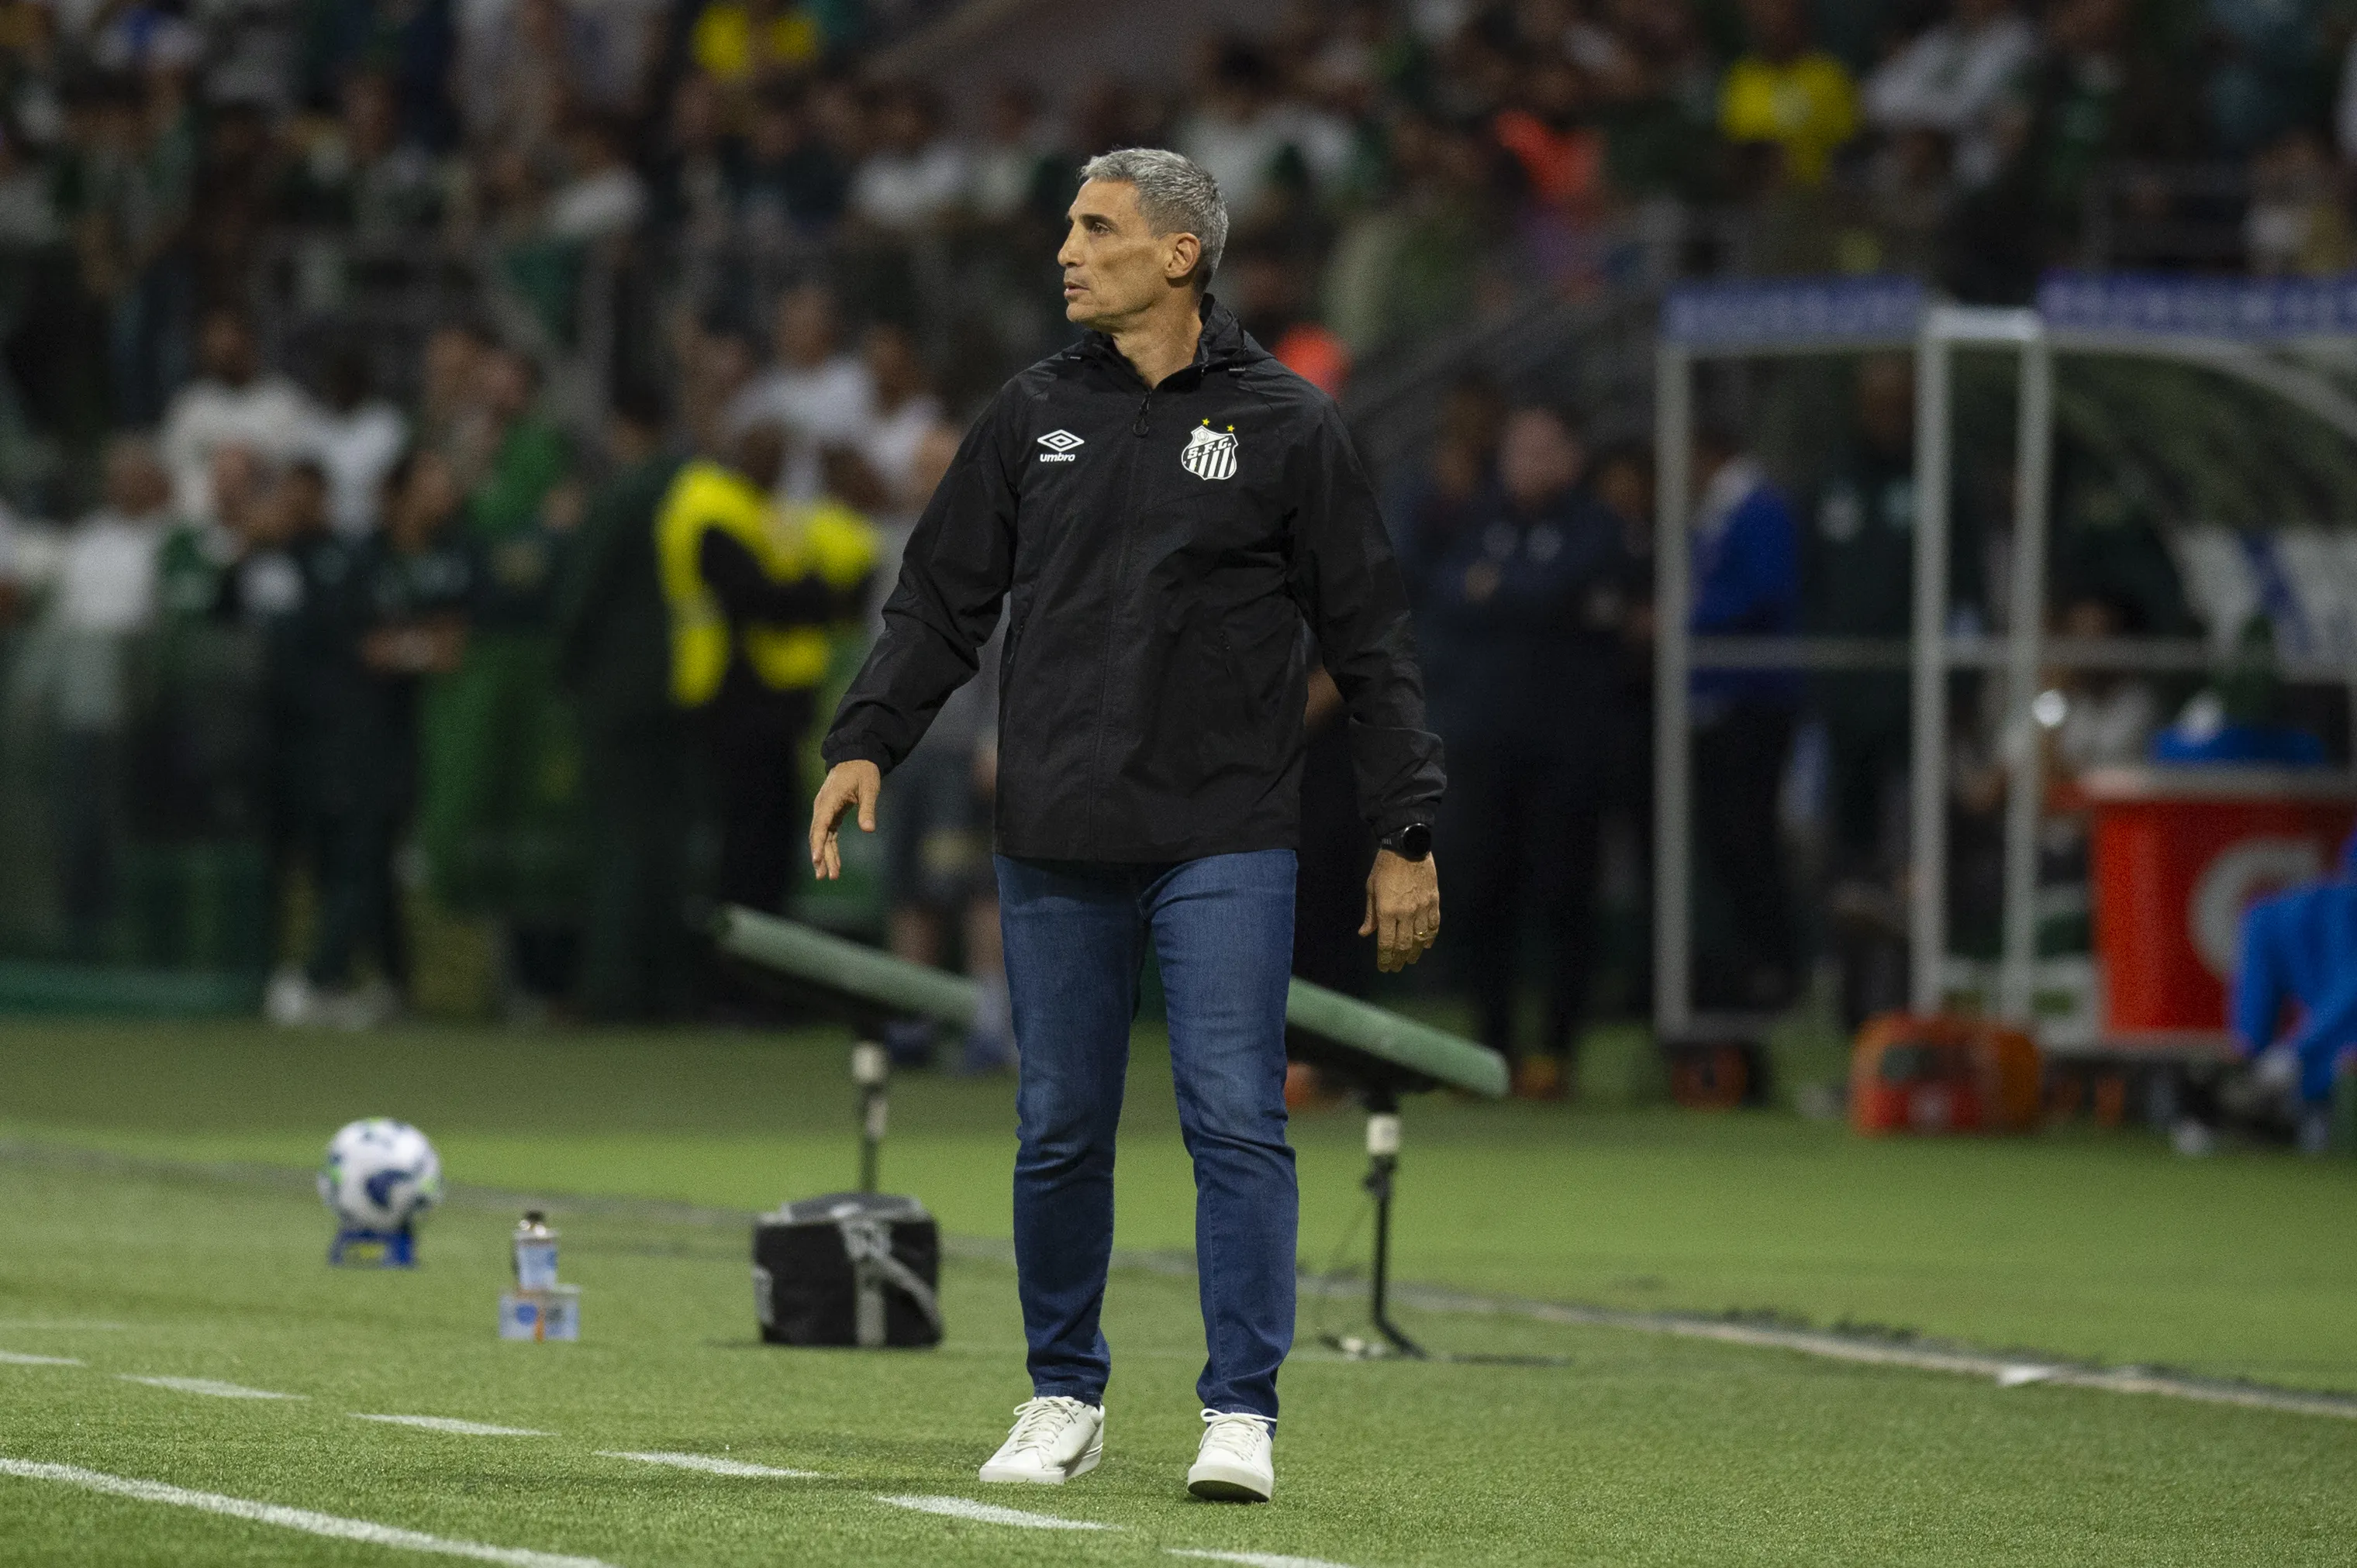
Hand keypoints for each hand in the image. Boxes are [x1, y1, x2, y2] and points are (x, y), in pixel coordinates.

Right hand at [809, 759, 880, 879]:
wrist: (857, 757)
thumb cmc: (863, 771)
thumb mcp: (869, 788)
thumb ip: (868, 809)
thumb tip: (869, 830)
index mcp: (829, 801)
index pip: (820, 826)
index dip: (817, 844)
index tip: (816, 859)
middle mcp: (822, 807)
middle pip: (817, 836)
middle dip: (820, 857)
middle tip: (823, 876)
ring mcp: (825, 811)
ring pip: (822, 837)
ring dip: (825, 856)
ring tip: (830, 876)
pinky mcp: (831, 813)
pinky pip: (828, 834)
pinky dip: (830, 848)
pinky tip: (834, 863)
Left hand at [1360, 848, 1439, 972]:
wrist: (1407, 847)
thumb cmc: (1384, 867)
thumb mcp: (1371, 889)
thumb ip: (1370, 914)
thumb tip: (1365, 934)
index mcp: (1386, 911)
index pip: (1386, 943)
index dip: (1385, 959)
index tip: (1384, 967)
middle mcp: (1405, 913)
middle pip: (1403, 945)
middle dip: (1399, 959)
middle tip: (1396, 967)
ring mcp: (1422, 908)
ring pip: (1420, 938)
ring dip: (1415, 952)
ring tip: (1410, 960)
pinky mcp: (1433, 901)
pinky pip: (1434, 925)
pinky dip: (1430, 937)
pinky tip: (1426, 944)